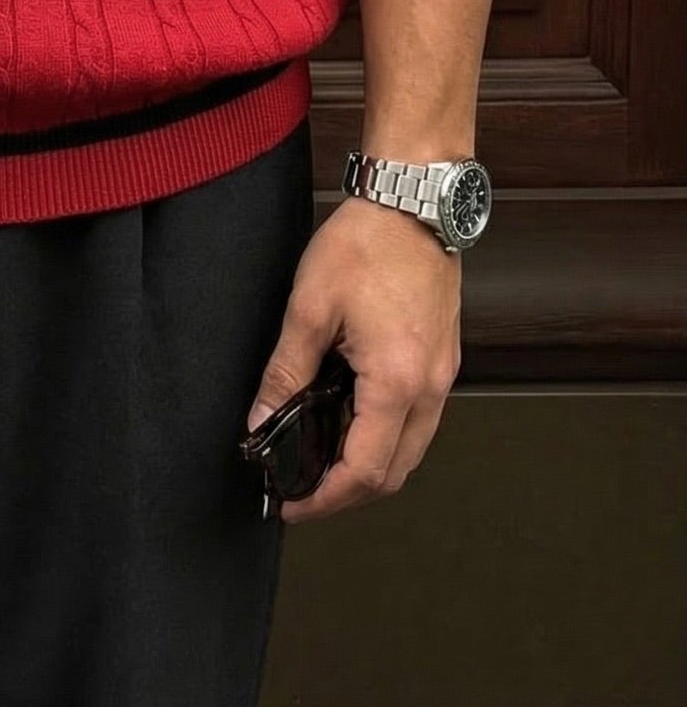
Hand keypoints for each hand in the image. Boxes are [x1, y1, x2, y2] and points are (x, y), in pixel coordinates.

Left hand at [246, 194, 460, 521]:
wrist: (412, 201)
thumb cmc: (365, 244)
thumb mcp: (309, 307)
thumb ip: (286, 372)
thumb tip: (262, 421)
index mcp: (397, 381)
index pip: (365, 471)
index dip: (326, 498)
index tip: (293, 504)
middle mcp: (431, 388)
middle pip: (394, 472)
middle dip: (348, 492)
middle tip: (303, 488)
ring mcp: (444, 375)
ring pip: (411, 449)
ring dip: (370, 465)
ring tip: (321, 456)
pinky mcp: (444, 359)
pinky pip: (419, 419)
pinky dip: (386, 435)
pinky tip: (351, 419)